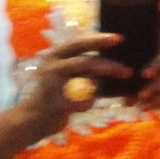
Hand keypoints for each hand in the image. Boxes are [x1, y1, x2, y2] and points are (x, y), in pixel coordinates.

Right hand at [15, 32, 134, 141]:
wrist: (32, 120)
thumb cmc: (55, 95)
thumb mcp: (66, 76)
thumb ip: (84, 68)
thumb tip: (114, 62)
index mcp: (54, 56)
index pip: (79, 43)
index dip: (99, 40)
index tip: (119, 38)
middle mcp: (51, 67)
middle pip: (86, 62)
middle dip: (109, 65)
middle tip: (127, 70)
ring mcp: (52, 86)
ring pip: (87, 83)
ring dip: (99, 88)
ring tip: (101, 94)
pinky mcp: (56, 104)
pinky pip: (84, 102)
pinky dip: (87, 104)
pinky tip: (79, 107)